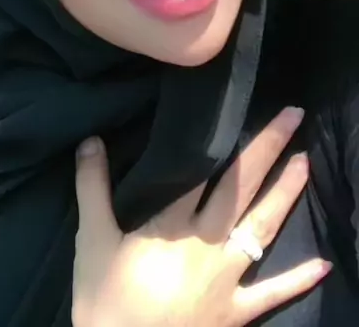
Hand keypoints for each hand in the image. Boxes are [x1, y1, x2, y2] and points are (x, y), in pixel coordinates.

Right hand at [72, 107, 330, 326]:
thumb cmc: (105, 301)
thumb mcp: (91, 241)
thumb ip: (92, 188)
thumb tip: (89, 139)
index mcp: (174, 224)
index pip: (204, 170)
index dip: (224, 136)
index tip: (245, 106)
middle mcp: (208, 243)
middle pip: (243, 187)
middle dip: (269, 149)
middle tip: (293, 115)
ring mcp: (227, 278)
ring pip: (262, 227)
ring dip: (287, 193)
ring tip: (306, 162)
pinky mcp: (236, 311)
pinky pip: (272, 293)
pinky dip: (298, 280)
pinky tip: (323, 265)